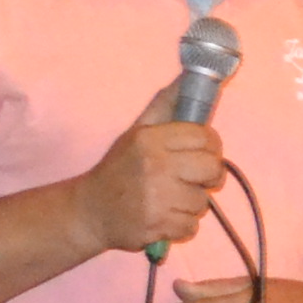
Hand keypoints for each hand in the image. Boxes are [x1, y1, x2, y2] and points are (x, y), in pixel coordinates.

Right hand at [83, 84, 228, 260]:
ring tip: (171, 199)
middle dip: (209, 175)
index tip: (202, 152)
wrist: (90, 210)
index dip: (210, 146)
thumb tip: (188, 75)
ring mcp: (156, 199)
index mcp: (151, 139)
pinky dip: (182, 225)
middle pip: (212, 168)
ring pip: (203, 201)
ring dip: (192, 203)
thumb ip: (165, 105)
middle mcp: (154, 166)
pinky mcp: (157, 227)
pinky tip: (165, 216)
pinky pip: (192, 226)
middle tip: (194, 178)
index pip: (205, 137)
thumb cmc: (120, 168)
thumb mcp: (138, 131)